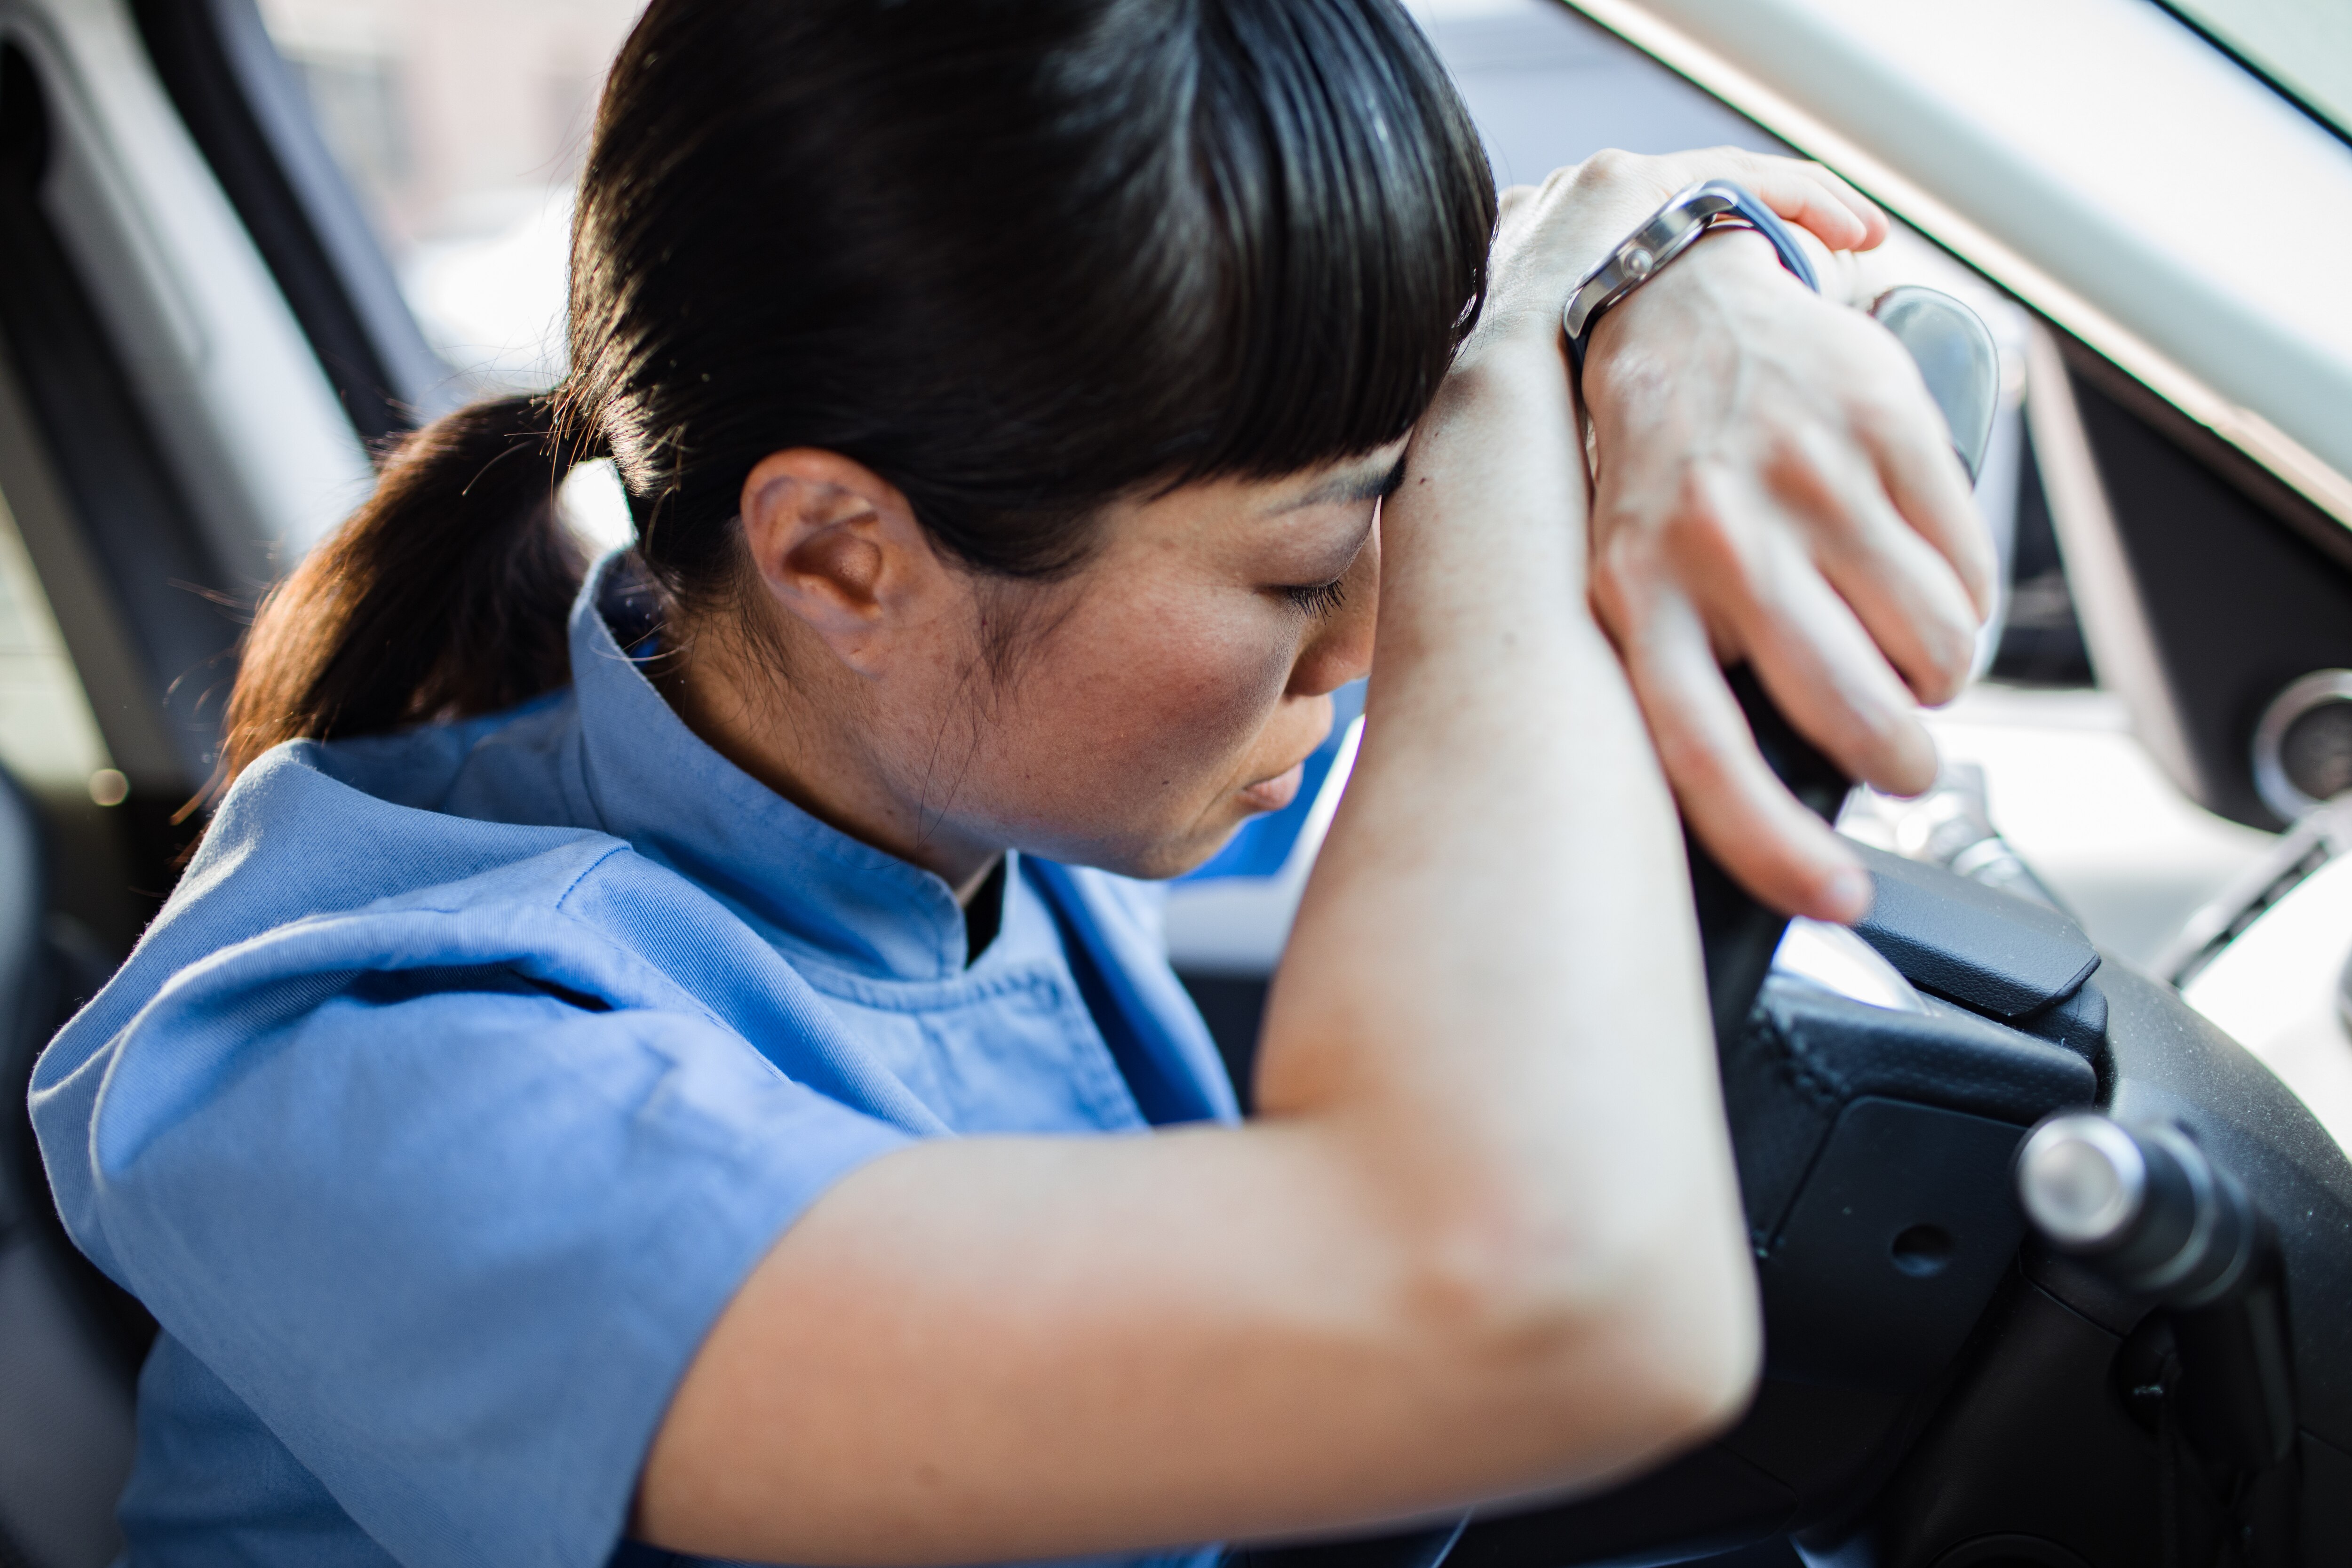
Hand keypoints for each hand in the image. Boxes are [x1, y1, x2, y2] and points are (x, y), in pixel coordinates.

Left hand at [1486, 149, 1996, 921]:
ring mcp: (1804, 482)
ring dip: (1938, 681)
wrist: (1665, 305)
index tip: (1839, 899)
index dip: (1777, 846)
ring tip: (1911, 668)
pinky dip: (1963, 603)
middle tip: (1902, 761)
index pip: (1705, 758)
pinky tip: (1927, 591)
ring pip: (1930, 644)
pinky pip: (1961, 564)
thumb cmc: (1649, 478)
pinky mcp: (1880, 427)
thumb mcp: (1623, 581)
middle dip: (1898, 760)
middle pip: (1850, 711)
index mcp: (1635, 598)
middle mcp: (1717, 543)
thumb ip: (1672, 676)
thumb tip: (1747, 803)